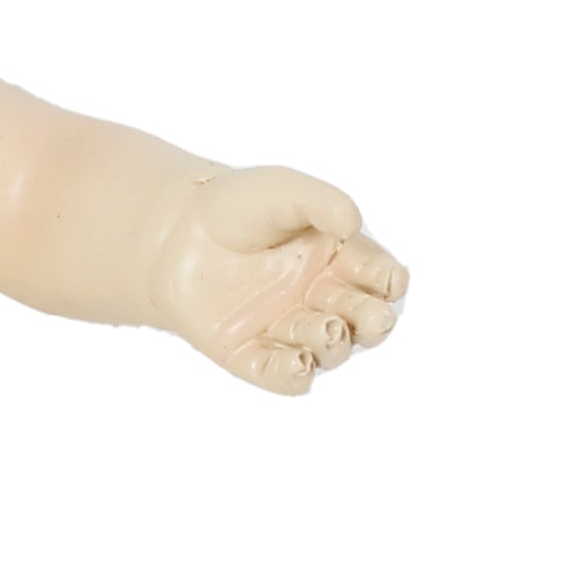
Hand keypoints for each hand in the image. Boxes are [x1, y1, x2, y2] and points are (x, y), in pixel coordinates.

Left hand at [156, 165, 409, 396]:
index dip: (388, 281)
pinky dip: (293, 374)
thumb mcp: (280, 191)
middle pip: (363, 319)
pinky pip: (282, 374)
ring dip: (333, 344)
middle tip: (374, 319)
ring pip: (327, 349)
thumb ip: (319, 202)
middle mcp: (320, 298)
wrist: (173, 233)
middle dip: (374, 322)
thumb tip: (353, 223)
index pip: (377, 276)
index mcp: (339, 259)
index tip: (390, 281)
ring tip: (328, 329)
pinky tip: (299, 365)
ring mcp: (288, 329)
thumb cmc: (236, 207)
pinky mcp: (251, 353)